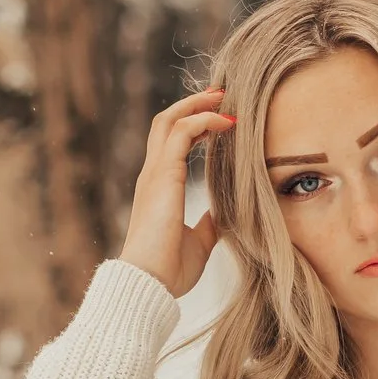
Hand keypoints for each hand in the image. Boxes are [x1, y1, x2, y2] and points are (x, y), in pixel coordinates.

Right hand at [120, 87, 232, 295]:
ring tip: (224, 97)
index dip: (195, 124)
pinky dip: (204, 121)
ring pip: (169, 120)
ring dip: (198, 105)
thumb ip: (208, 224)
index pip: (171, 142)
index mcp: (159, 188)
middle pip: (166, 122)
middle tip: (221, 94)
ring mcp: (154, 174)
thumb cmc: (170, 270)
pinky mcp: (162, 177)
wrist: (151, 284)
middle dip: (193, 104)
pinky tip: (226, 123)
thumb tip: (222, 214)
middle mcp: (152, 175)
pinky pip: (181, 134)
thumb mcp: (199, 242)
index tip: (222, 118)